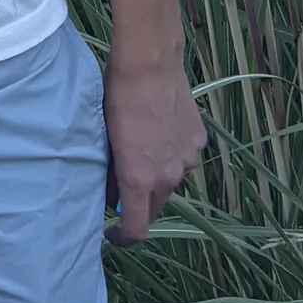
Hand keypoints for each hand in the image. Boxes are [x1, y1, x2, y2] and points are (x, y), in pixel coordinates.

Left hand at [104, 47, 205, 242]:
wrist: (150, 64)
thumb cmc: (116, 98)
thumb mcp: (104, 138)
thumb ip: (109, 172)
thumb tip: (110, 193)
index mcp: (140, 179)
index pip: (137, 229)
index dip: (123, 238)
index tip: (111, 233)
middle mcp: (169, 176)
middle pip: (155, 206)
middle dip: (138, 204)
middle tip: (119, 188)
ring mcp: (187, 158)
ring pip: (170, 180)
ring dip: (156, 176)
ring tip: (139, 149)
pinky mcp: (198, 141)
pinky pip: (182, 157)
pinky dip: (170, 154)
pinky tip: (157, 131)